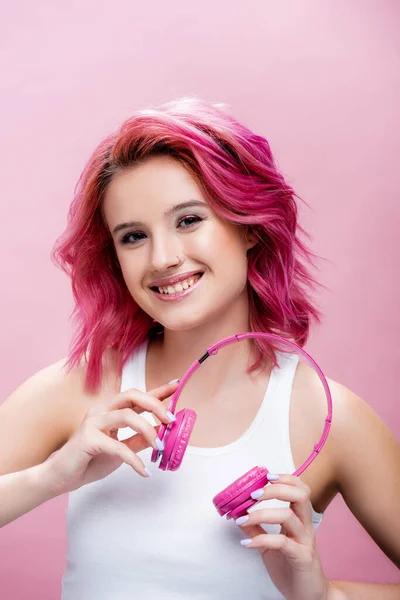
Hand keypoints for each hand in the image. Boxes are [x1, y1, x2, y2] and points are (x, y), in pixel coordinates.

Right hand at [43, 381, 178, 494]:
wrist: (60, 477)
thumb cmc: (90, 461)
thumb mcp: (121, 450)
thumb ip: (138, 441)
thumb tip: (162, 434)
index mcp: (110, 411)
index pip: (137, 396)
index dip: (158, 390)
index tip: (177, 384)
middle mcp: (102, 411)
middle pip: (132, 395)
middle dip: (155, 404)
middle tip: (172, 419)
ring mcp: (93, 422)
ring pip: (127, 415)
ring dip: (148, 431)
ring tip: (160, 447)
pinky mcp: (88, 438)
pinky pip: (117, 445)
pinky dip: (134, 459)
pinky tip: (143, 471)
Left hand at [235, 474, 328, 599]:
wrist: (308, 598)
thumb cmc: (291, 568)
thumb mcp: (270, 546)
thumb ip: (257, 529)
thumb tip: (238, 514)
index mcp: (300, 520)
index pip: (300, 489)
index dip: (286, 479)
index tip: (267, 476)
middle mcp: (305, 527)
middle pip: (299, 496)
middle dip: (275, 489)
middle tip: (254, 494)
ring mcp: (305, 542)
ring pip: (289, 516)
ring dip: (263, 513)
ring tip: (243, 519)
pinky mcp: (302, 558)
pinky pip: (282, 543)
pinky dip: (261, 539)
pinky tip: (246, 543)